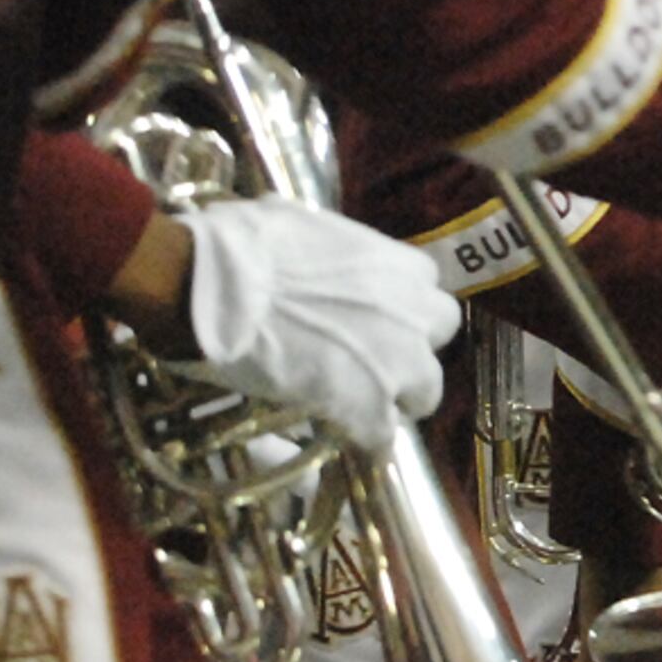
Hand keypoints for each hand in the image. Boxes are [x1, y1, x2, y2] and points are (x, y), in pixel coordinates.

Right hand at [185, 198, 459, 429]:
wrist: (221, 292)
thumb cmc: (247, 246)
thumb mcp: (299, 223)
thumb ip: (323, 242)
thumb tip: (297, 233)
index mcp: (398, 266)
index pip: (426, 286)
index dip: (400, 303)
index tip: (374, 313)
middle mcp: (412, 313)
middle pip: (440, 333)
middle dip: (413, 343)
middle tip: (374, 354)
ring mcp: (397, 364)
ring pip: (427, 390)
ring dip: (399, 395)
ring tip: (363, 403)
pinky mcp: (368, 408)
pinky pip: (383, 435)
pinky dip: (366, 437)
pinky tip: (342, 433)